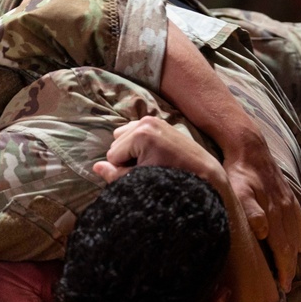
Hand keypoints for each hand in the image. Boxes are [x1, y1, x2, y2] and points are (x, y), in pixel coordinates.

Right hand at [93, 117, 223, 183]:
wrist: (204, 174)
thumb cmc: (172, 181)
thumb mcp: (140, 181)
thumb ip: (115, 175)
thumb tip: (96, 167)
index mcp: (141, 134)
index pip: (112, 155)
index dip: (121, 170)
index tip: (141, 177)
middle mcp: (146, 122)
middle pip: (116, 143)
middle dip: (126, 158)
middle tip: (146, 170)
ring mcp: (153, 119)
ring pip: (124, 136)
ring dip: (131, 150)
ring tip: (150, 162)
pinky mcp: (160, 121)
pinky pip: (135, 130)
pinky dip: (139, 142)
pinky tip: (153, 153)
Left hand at [224, 134, 300, 292]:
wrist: (250, 147)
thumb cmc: (240, 173)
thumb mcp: (240, 192)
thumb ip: (252, 213)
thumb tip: (264, 233)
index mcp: (275, 214)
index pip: (281, 249)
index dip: (283, 269)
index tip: (282, 287)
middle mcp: (286, 211)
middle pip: (290, 245)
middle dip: (289, 267)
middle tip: (286, 286)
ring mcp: (288, 203)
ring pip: (295, 234)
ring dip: (293, 254)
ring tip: (290, 270)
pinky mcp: (288, 196)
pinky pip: (297, 222)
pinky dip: (297, 236)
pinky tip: (295, 244)